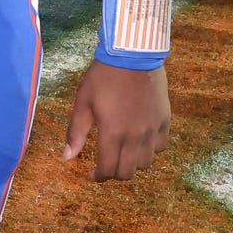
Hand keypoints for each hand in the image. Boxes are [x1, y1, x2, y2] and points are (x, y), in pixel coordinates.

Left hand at [64, 58, 170, 180]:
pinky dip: (150, 149)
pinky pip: (161, 146)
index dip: (98, 177)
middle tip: (107, 164)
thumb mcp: (83, 102)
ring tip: (124, 152)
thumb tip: (68, 158)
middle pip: (128, 172)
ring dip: (133, 162)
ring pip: (146, 163)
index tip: (92, 174)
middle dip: (114, 173)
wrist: (133, 54)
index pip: (108, 170)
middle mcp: (135, 137)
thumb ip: (76, 132)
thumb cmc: (103, 77)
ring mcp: (153, 129)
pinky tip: (141, 139)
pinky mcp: (165, 120)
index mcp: (113, 134)